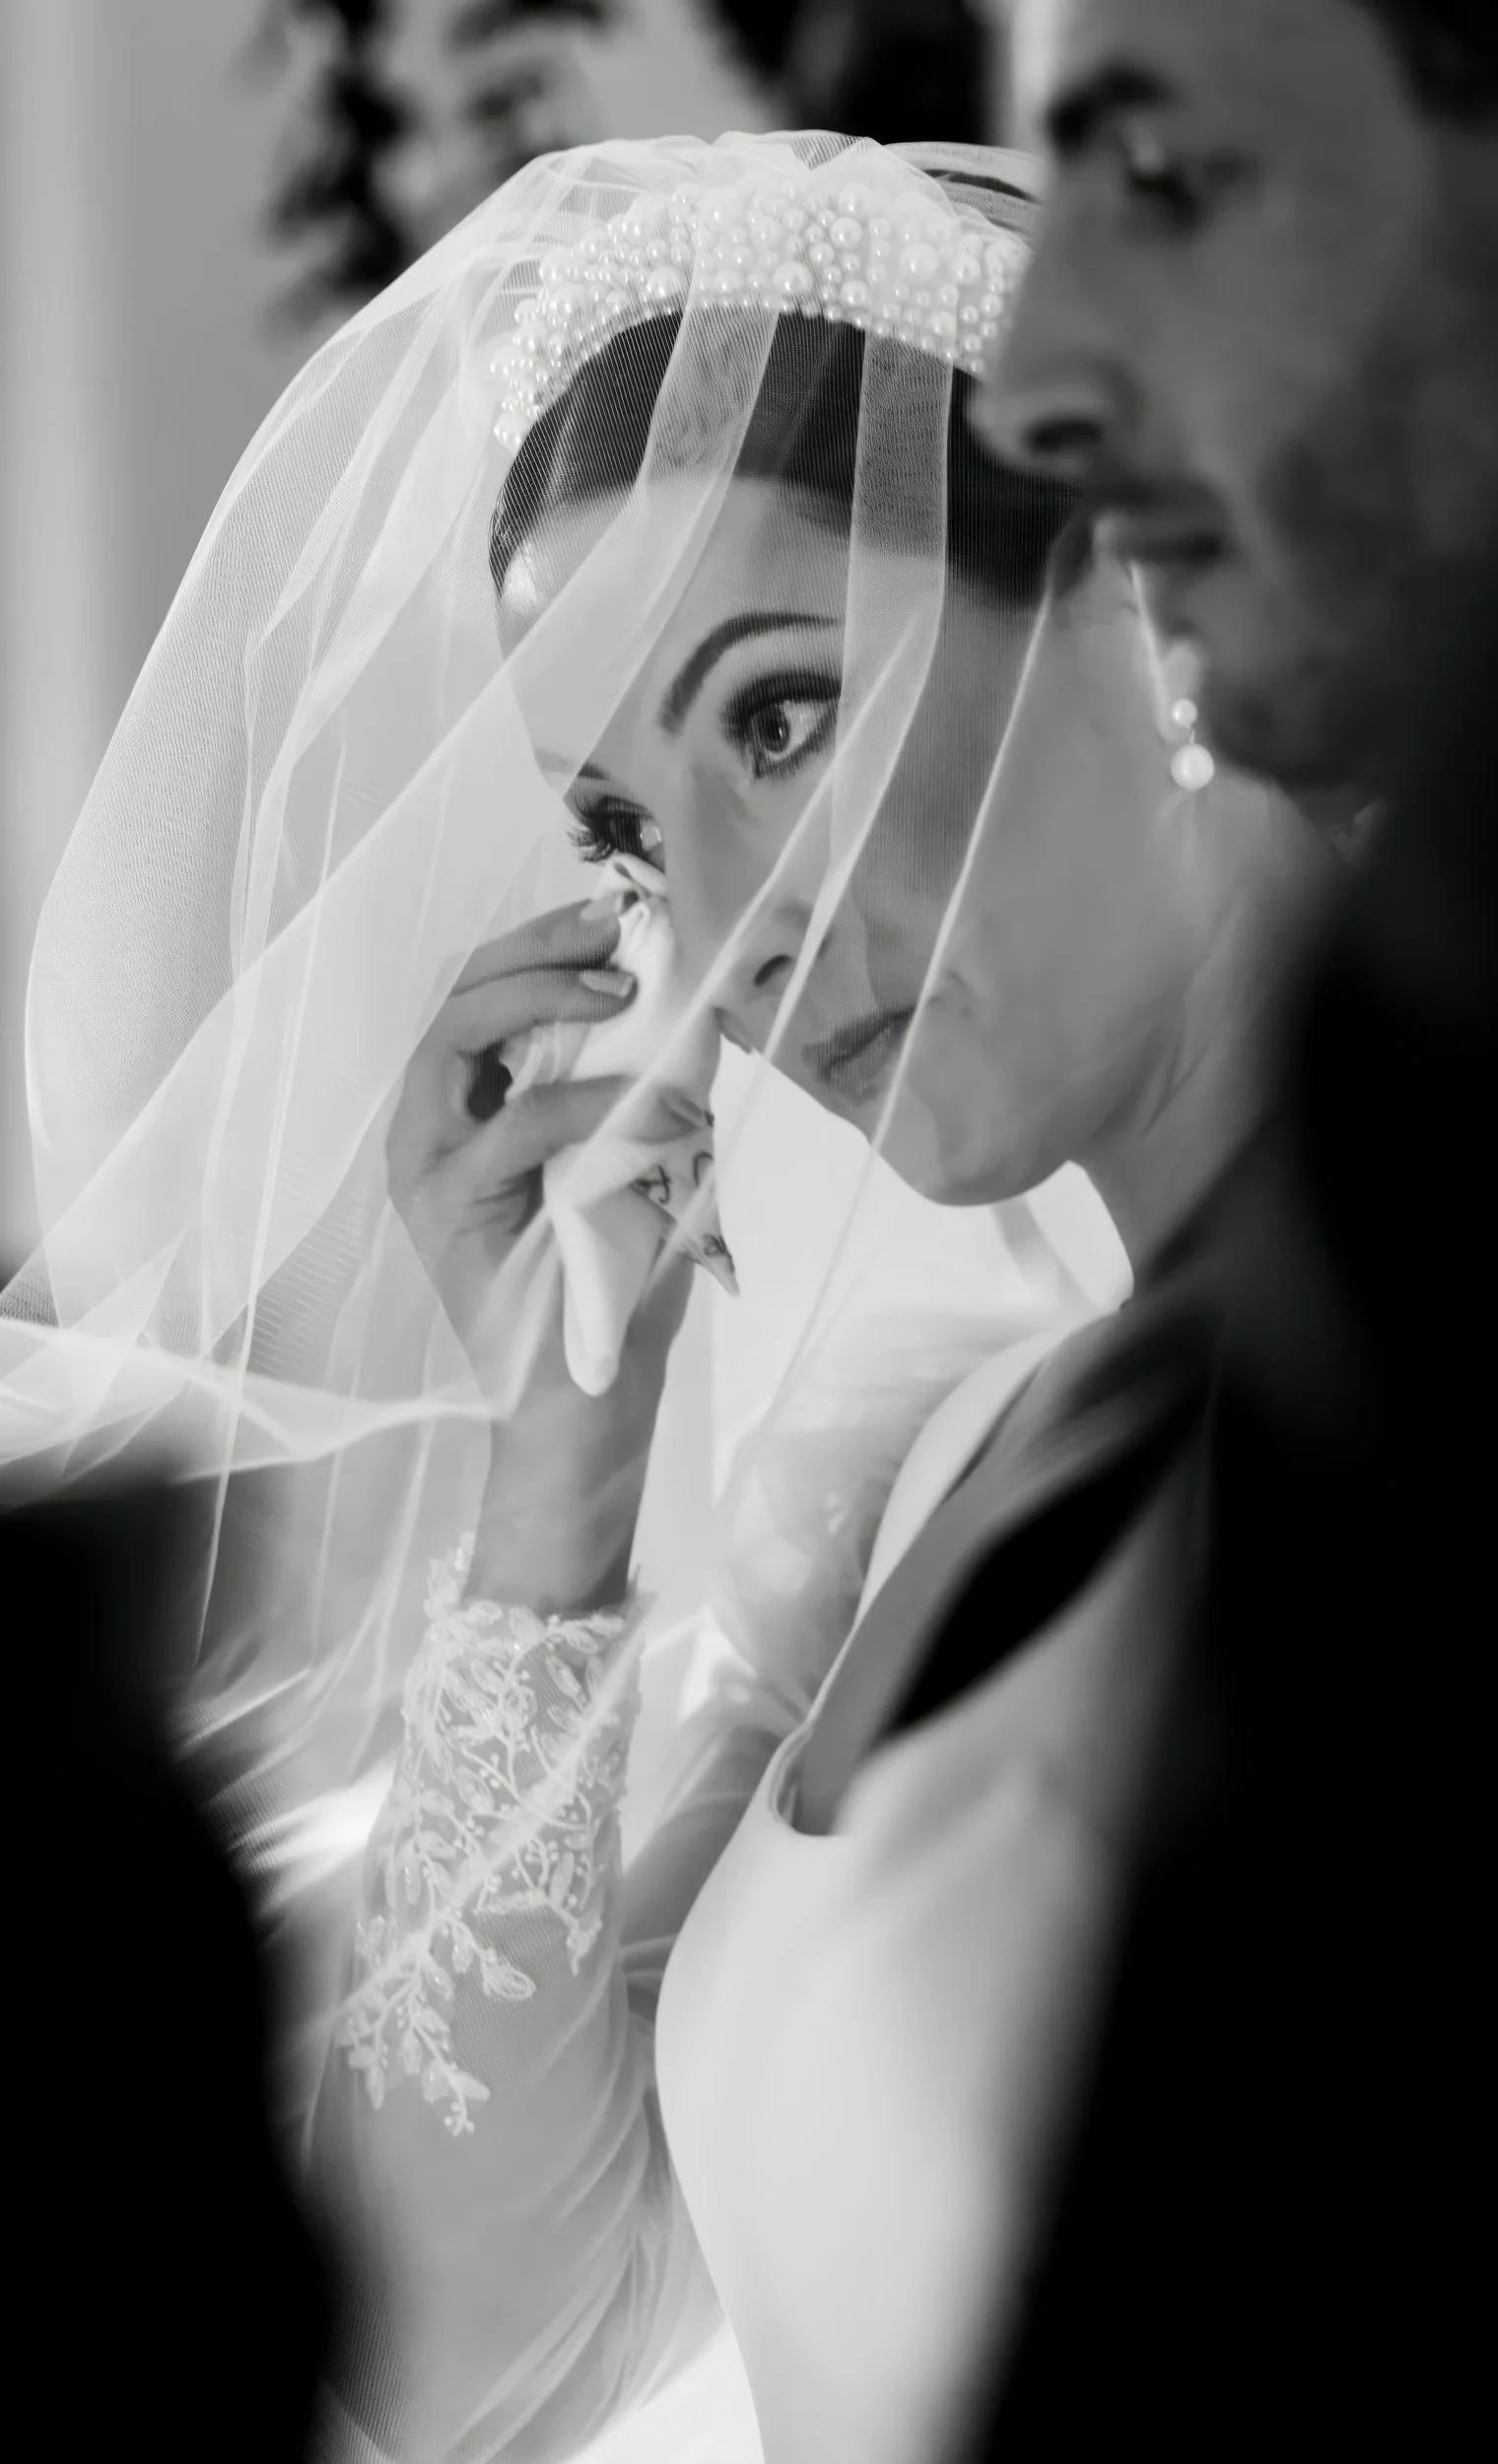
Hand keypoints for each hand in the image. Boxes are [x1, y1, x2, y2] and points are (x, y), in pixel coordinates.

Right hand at [388, 895, 698, 1406]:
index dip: (545, 942)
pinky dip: (581, 1099)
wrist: (583, 1408)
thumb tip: (697, 1007)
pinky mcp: (446, 1204)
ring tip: (621, 993)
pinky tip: (637, 1099)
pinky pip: (514, 1124)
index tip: (619, 915)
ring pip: (458, 1035)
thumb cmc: (613, 1295)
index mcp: (466, 1110)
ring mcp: (427, 1164)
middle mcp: (429, 1126)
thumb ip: (645, 1092)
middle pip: (460, 994)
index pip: (484, 993)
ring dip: (544, 996)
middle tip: (614, 929)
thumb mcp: (642, 1166)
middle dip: (539, 946)